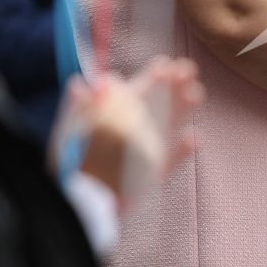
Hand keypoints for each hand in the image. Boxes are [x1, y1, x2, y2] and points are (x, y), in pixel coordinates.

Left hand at [60, 57, 204, 202]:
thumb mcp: (72, 131)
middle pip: (161, 102)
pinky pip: (173, 161)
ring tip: (195, 94)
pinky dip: (184, 150)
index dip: (153, 76)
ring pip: (172, 125)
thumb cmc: (71, 164)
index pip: (140, 89)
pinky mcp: (154, 175)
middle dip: (175, 84)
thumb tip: (81, 83)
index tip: (166, 65)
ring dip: (184, 108)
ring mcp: (147, 151)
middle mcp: (136, 128)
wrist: (78, 201)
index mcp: (118, 114)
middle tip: (189, 69)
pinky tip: (193, 138)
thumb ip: (78, 108)